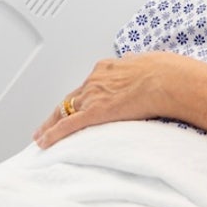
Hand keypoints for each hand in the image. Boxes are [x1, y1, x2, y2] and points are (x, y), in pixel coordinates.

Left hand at [34, 52, 187, 147]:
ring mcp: (93, 96)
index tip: (76, 104)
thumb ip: (136, 69)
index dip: (79, 97)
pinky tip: (43, 142)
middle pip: (71, 98)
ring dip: (50, 125)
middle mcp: (95, 80)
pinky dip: (53, 135)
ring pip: (64, 111)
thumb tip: (137, 67)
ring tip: (41, 136)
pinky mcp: (94, 112)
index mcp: (107, 68)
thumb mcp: (146, 64)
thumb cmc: (164, 72)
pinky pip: (67, 125)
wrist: (165, 79)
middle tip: (47, 122)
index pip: (88, 85)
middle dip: (59, 111)